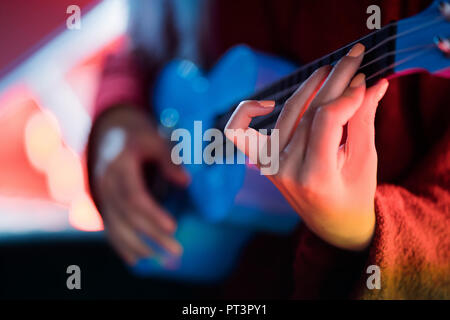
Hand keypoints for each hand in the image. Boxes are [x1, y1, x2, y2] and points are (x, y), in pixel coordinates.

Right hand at [92, 106, 188, 264]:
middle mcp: (106, 183)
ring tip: (160, 261)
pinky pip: (110, 228)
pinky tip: (135, 260)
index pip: (134, 196)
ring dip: (138, 247)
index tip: (172, 227)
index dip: (152, 214)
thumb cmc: (138, 136)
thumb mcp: (154, 139)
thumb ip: (169, 158)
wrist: (111, 134)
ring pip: (117, 227)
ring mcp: (102, 195)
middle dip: (151, 236)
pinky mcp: (104, 203)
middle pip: (128, 216)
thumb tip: (185, 181)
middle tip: (176, 250)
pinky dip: (121, 246)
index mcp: (119, 166)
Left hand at [225, 44, 388, 250]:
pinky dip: (246, 113)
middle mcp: (286, 172)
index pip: (325, 122)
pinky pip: (240, 133)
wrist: (331, 222)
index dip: (346, 96)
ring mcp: (270, 166)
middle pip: (307, 113)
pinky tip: (267, 103)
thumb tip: (372, 82)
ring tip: (326, 71)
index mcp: (316, 177)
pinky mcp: (262, 161)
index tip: (364, 80)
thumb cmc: (354, 193)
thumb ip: (364, 120)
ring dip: (307, 88)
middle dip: (333, 81)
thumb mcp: (365, 160)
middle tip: (353, 57)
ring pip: (286, 115)